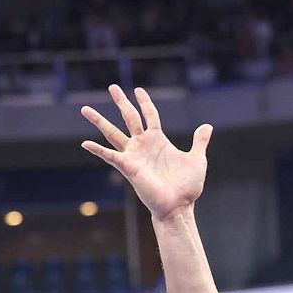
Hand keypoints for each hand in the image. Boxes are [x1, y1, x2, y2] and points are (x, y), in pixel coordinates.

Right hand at [81, 85, 211, 220]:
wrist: (179, 205)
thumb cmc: (187, 186)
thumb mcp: (196, 160)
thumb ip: (199, 142)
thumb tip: (207, 126)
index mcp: (158, 141)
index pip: (149, 115)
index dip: (145, 102)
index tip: (138, 90)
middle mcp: (143, 145)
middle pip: (129, 118)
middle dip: (121, 102)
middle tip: (112, 86)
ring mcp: (134, 155)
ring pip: (113, 133)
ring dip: (99, 121)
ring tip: (84, 108)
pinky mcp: (128, 167)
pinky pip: (110, 156)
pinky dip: (97, 150)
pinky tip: (85, 143)